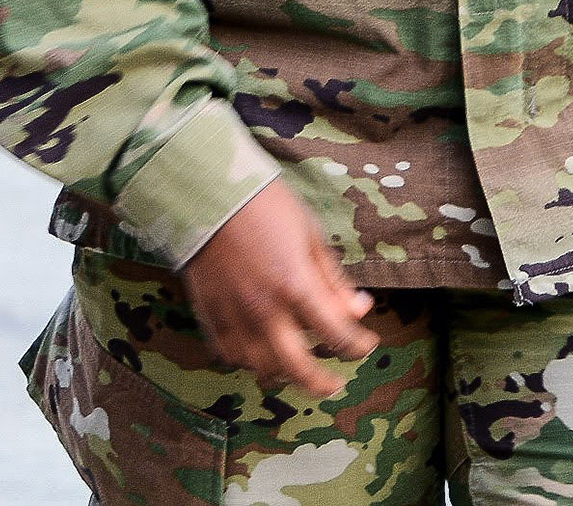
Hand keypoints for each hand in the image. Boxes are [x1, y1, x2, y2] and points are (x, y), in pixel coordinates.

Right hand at [177, 179, 376, 393]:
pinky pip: (230, 353)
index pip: (338, 335)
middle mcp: (265, 309)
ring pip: (263, 367)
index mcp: (295, 285)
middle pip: (299, 368)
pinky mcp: (210, 312)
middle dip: (323, 382)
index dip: (359, 345)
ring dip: (285, 374)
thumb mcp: (309, 234)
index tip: (366, 343)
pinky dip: (248, 361)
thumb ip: (333, 279)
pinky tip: (259, 354)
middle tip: (335, 384)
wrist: (205, 189)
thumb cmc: (263, 204)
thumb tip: (359, 309)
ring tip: (297, 369)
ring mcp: (234, 315)